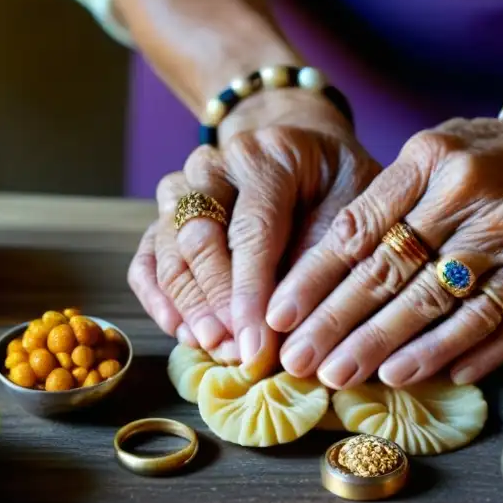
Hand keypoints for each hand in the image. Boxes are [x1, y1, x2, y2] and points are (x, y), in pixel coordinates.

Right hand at [127, 90, 379, 369]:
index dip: (250, 293)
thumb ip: (323, 251)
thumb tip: (289, 319)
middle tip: (235, 352)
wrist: (305, 150)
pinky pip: (147, 259)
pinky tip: (181, 332)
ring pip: (166, 250)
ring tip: (214, 348)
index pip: (251, 230)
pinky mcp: (166, 217)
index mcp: (264, 157)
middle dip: (215, 304)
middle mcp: (212, 167)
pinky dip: (159, 299)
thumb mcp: (354, 199)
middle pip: (197, 238)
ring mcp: (182, 189)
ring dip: (187, 306)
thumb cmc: (336, 180)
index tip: (257, 346)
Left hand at [267, 102, 502, 388]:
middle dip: (340, 324)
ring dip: (394, 347)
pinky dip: (466, 353)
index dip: (316, 278)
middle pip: (394, 274)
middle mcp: (474, 199)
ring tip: (351, 375)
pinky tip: (432, 376)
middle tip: (302, 363)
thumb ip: (386, 199)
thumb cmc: (489, 154)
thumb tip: (324, 273)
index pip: (361, 229)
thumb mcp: (433, 149)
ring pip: (444, 306)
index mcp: (433, 161)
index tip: (280, 316)